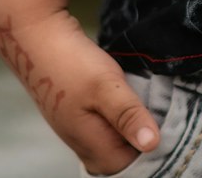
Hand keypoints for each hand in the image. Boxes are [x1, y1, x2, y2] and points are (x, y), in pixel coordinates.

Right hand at [0, 5, 160, 173]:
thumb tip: (153, 144)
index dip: (150, 144)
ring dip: (130, 124)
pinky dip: (119, 115)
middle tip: (158, 107)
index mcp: (92, 147)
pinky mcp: (75, 113)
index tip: (166, 119)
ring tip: (148, 100)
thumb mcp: (106, 86)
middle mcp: (83, 145)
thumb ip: (128, 116)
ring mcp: (77, 129)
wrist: (36, 38)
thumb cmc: (71, 64)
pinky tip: (127, 96)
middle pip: (121, 156)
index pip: (132, 164)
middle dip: (140, 136)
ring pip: (113, 140)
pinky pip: (104, 126)